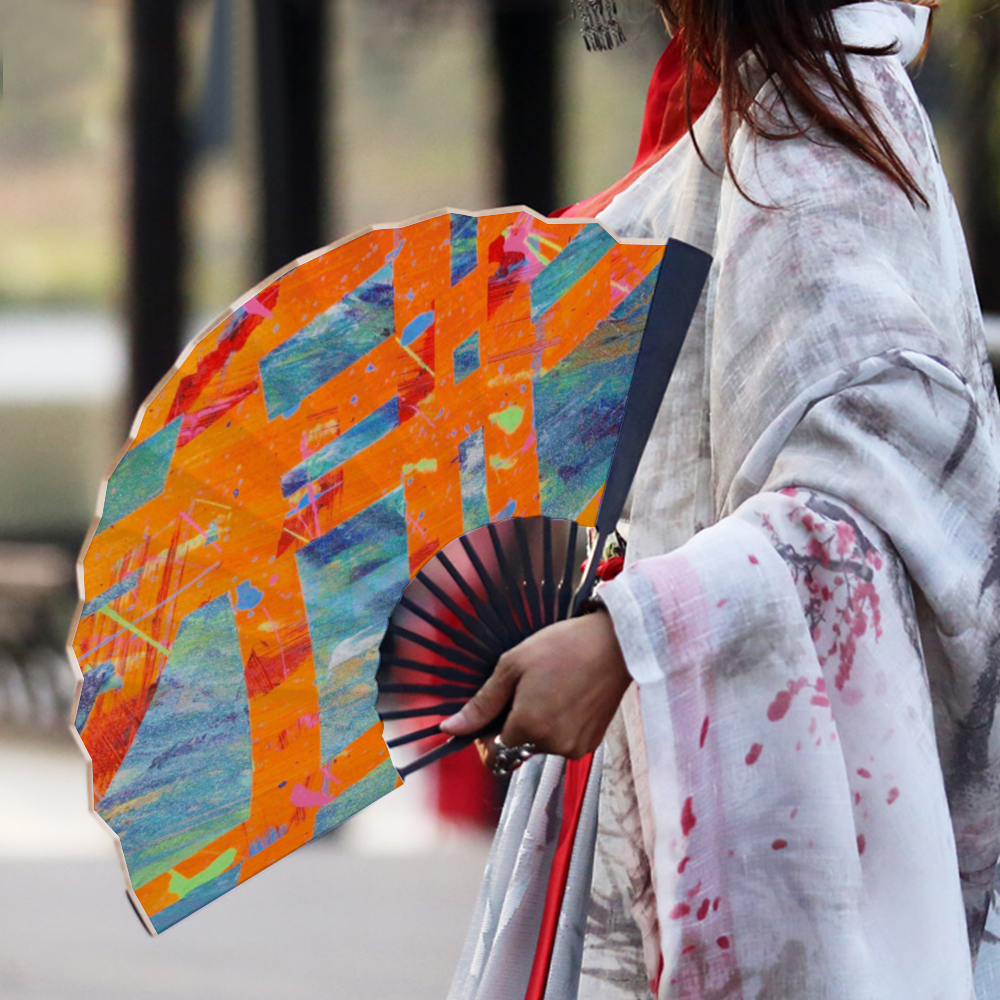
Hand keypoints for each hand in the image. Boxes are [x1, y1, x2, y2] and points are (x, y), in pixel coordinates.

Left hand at [439, 608, 631, 764]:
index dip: (485, 734)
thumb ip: (482, 703)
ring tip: (549, 688)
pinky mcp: (590, 743)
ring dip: (535, 725)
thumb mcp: (513, 666)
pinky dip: (556, 726)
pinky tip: (566, 696)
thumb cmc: (562, 647)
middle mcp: (552, 746)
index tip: (493, 711)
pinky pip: (560, 742)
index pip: (492, 752)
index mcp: (529, 727)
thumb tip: (450, 728)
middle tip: (524, 689)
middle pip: (515, 748)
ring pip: (538, 746)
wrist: (616, 644)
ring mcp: (574, 747)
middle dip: (512, 725)